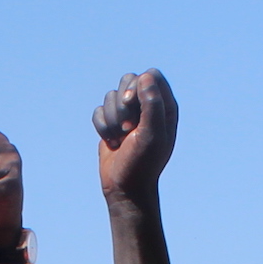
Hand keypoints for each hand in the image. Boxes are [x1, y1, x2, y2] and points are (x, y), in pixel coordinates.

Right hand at [91, 70, 177, 200]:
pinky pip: (98, 111)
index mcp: (164, 106)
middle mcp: (146, 106)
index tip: (132, 103)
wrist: (126, 187)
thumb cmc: (144, 163)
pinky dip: (102, 127)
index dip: (138, 85)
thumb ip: (152, 104)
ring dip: (112, 119)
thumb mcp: (152, 134)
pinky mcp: (111, 123)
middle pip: (128, 80)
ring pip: (110, 96)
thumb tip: (144, 77)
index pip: (151, 75)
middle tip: (128, 127)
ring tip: (122, 138)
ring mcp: (127, 114)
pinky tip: (112, 142)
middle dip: (122, 103)